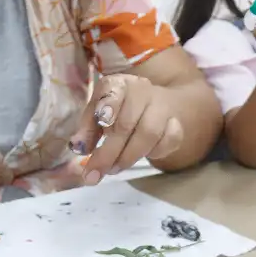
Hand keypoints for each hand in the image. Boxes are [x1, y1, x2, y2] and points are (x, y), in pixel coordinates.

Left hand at [71, 73, 186, 181]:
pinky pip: (169, 141)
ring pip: (149, 133)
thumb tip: (79, 148)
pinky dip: (154, 153)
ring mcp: (162, 106)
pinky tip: (142, 157)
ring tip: (115, 168)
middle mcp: (142, 90)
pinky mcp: (176, 124)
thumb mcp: (98, 114)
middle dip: (109, 152)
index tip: (100, 124)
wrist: (158, 105)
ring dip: (129, 156)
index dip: (107, 107)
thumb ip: (87, 130)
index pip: (113, 90)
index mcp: (119, 84)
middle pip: (127, 123)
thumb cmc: (120, 111)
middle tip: (96, 172)